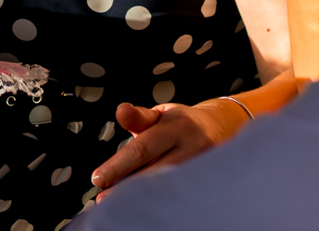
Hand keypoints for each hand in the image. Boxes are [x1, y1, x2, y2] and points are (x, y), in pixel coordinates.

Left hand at [90, 99, 250, 196]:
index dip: (119, 165)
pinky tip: (143, 206)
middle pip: (155, 172)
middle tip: (103, 200)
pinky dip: (159, 201)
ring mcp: (202, 165)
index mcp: (177, 126)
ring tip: (118, 206)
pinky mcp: (208, 180)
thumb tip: (120, 111)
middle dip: (126, 188)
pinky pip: (179, 194)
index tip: (98, 178)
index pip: (143, 148)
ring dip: (142, 198)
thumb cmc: (181, 123)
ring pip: (168, 187)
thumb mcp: (161, 114)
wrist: (220, 129)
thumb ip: (138, 117)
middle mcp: (192, 146)